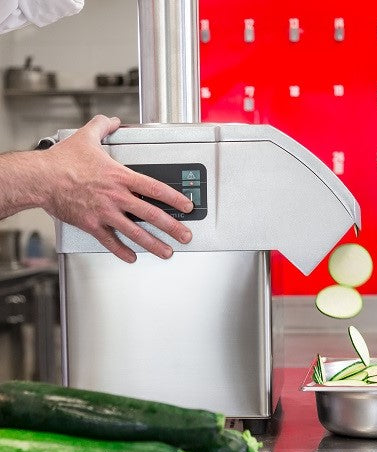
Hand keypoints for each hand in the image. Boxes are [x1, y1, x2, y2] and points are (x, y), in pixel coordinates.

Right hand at [41, 115, 193, 262]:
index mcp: (120, 177)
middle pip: (151, 215)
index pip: (155, 188)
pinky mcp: (92, 224)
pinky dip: (121, 251)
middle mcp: (116, 196)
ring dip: (153, 244)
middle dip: (172, 227)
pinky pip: (110, 241)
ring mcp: (105, 212)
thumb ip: (103, 126)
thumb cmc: (62, 161)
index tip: (187, 206)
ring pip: (135, 232)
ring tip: (166, 252)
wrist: (40, 178)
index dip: (174, 198)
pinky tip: (131, 257)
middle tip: (185, 235)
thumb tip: (113, 120)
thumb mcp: (86, 136)